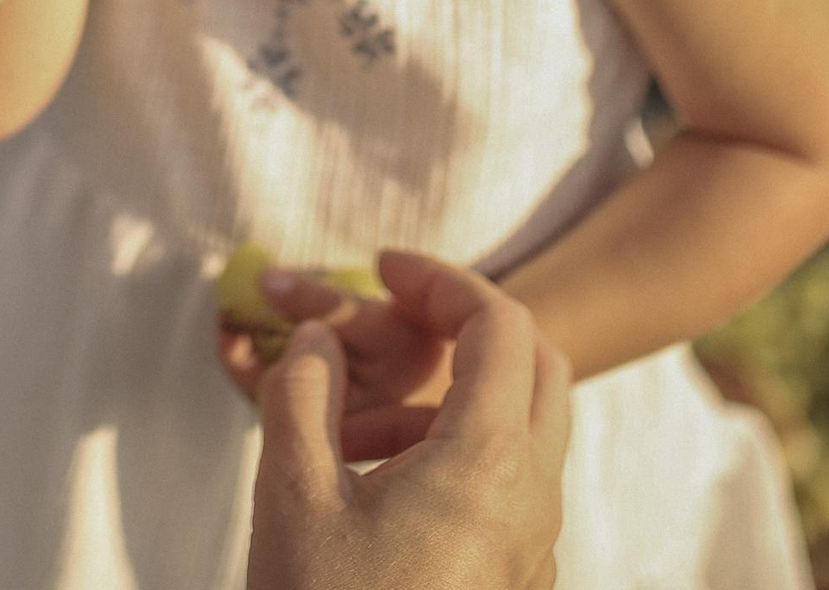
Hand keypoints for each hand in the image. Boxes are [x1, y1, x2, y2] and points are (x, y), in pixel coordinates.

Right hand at [246, 269, 572, 589]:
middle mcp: (532, 498)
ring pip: (515, 431)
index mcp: (487, 462)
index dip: (440, 280)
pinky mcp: (517, 576)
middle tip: (393, 316)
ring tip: (348, 434)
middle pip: (534, 366)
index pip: (499, 324)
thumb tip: (317, 337)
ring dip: (442, 403)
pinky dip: (450, 455)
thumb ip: (302, 392)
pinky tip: (374, 488)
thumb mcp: (293, 493)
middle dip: (463, 326)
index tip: (383, 268)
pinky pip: (504, 487)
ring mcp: (534, 543)